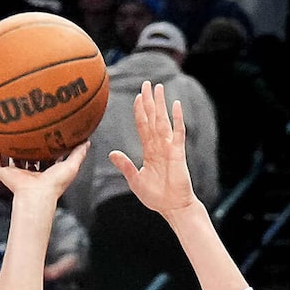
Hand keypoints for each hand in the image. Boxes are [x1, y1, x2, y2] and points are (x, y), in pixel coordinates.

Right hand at [0, 141, 88, 200]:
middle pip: (27, 159)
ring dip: (10, 151)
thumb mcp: (72, 165)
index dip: (45, 148)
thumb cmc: (54, 184)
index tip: (46, 136)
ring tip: (9, 137)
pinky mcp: (5, 176)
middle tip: (27, 133)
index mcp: (44, 173)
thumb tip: (87, 141)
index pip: (44, 158)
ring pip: (11, 162)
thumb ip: (79, 153)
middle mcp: (29, 174)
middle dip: (27, 148)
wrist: (37, 194)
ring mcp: (16, 175)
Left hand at [106, 85, 196, 217]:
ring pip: (163, 120)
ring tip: (159, 87)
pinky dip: (177, 119)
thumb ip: (125, 165)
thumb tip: (111, 153)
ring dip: (161, 104)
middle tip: (147, 83)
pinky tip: (176, 105)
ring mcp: (169, 147)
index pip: (143, 126)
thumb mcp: (135, 180)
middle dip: (149, 101)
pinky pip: (178, 132)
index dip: (139, 111)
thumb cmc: (155, 196)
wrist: (172, 206)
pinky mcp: (178, 153)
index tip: (137, 96)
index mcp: (149, 150)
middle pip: (153, 118)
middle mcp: (159, 145)